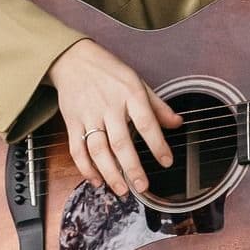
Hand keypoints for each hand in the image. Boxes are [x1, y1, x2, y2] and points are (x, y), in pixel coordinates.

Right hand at [50, 40, 180, 197]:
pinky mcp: (72, 122)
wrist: (72, 59)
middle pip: (120, 142)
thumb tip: (177, 123)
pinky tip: (96, 180)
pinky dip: (86, 168)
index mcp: (129, 94)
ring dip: (110, 173)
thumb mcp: (137, 81)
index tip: (167, 162)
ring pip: (98, 150)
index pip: (146, 122)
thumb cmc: (109, 72)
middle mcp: (109, 106)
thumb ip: (157, 106)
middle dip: (132, 168)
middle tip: (142, 187)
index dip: (157, 144)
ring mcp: (89, 115)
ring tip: (121, 190)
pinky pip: (77, 150)